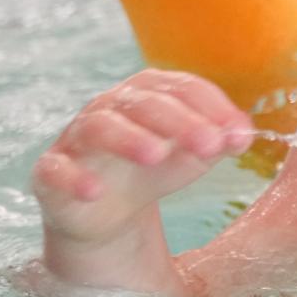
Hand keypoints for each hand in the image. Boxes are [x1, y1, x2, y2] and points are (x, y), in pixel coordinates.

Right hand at [32, 69, 253, 291]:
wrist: (105, 210)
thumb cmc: (153, 169)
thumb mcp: (193, 155)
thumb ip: (219, 142)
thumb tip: (244, 134)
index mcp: (149, 95)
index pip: (181, 87)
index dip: (212, 106)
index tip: (239, 133)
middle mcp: (111, 107)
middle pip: (143, 103)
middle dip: (179, 121)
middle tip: (209, 144)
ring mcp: (78, 137)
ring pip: (99, 126)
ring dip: (129, 138)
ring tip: (156, 156)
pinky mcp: (52, 170)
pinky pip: (55, 169)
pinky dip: (73, 178)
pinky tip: (94, 191)